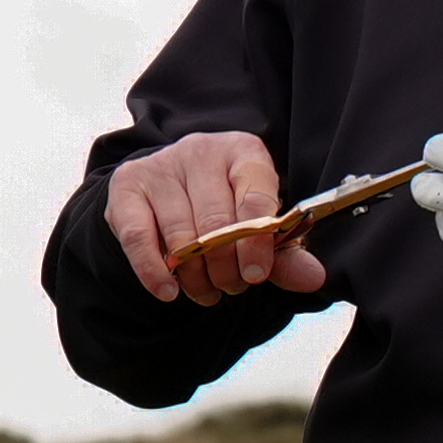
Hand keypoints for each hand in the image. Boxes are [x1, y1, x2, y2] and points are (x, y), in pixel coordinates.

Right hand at [105, 131, 327, 307]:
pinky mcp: (128, 186)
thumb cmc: (228, 207)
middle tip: (233, 288)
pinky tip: (169, 291)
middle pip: (215, 221)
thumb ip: (286, 252)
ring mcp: (162, 166)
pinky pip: (138, 237)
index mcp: (244, 151)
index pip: (255, 196)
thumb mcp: (260, 224)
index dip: (257, 242)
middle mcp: (201, 150)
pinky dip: (154, 271)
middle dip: (226, 267)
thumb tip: (315, 278)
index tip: (256, 275)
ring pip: (180, 235)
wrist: (174, 188)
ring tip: (208, 292)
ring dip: (195, 276)